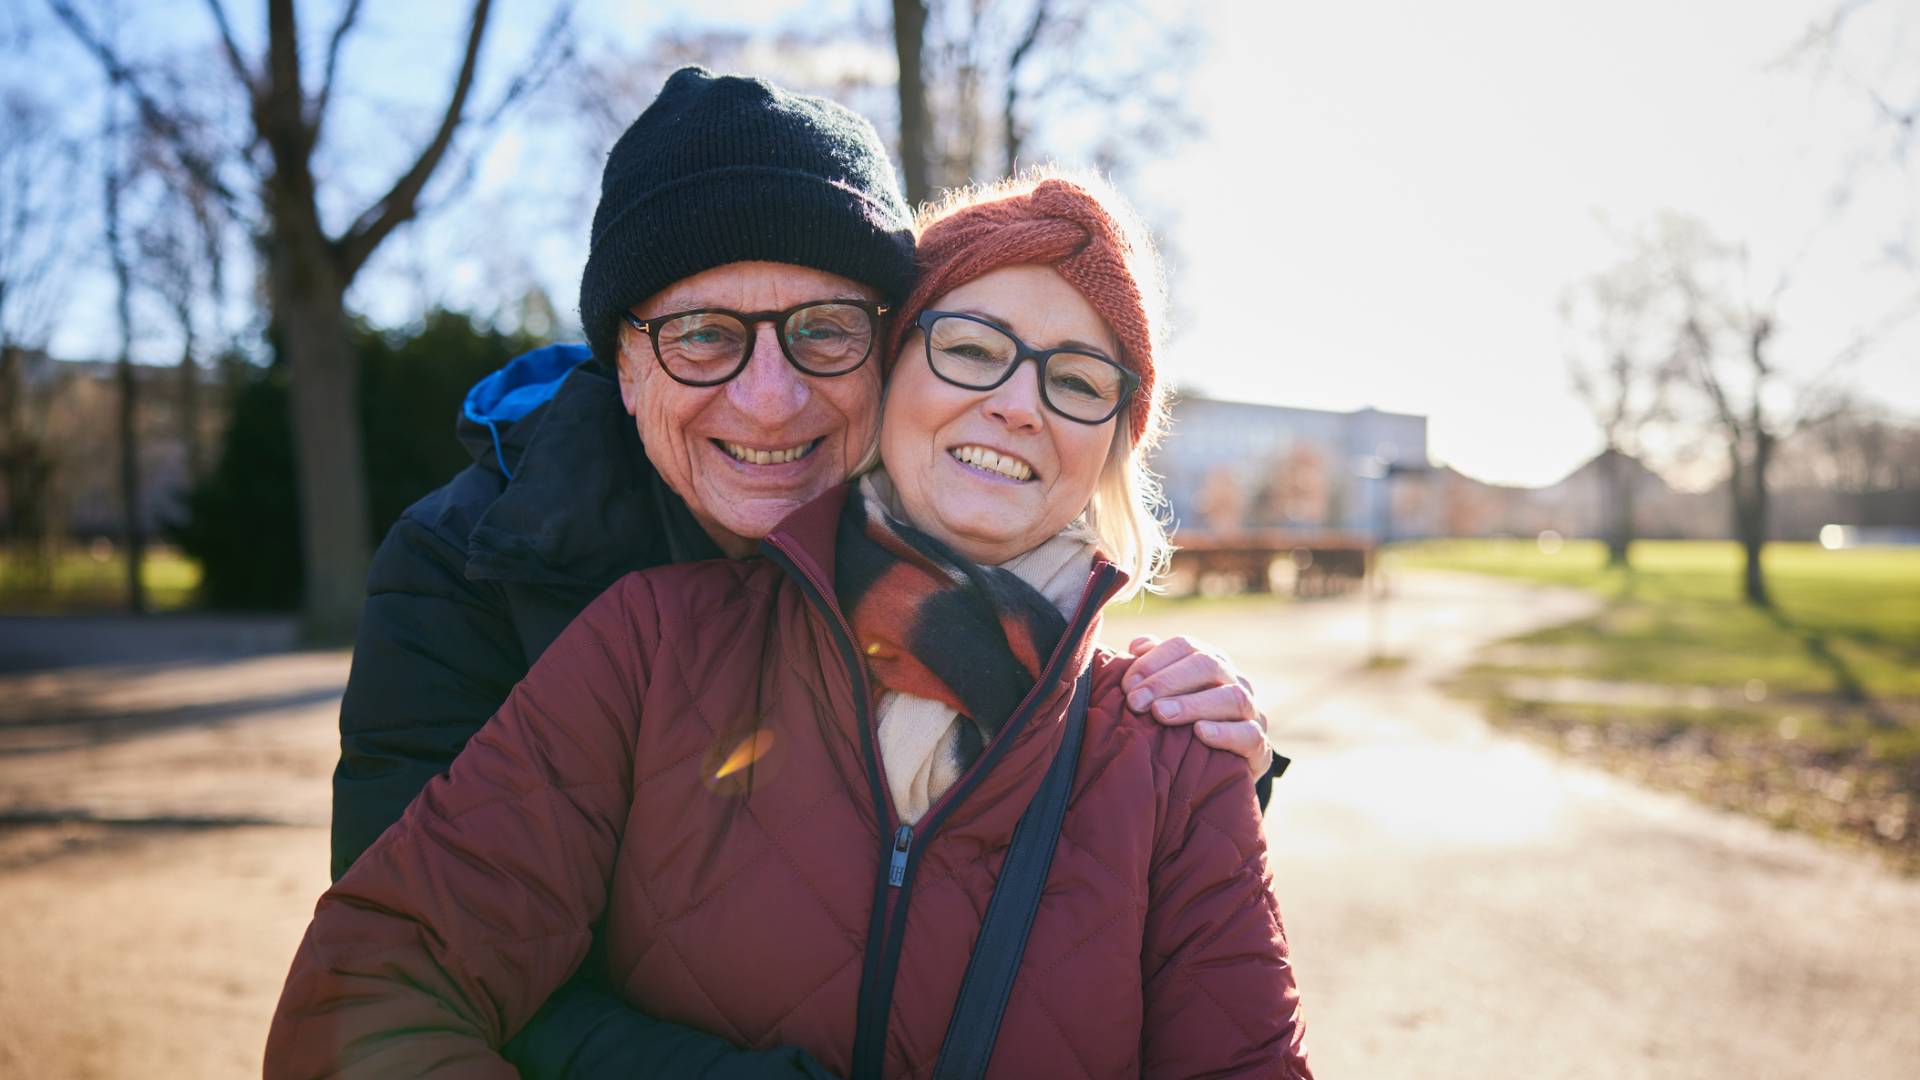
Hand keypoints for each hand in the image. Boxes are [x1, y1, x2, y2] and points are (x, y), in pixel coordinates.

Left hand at [1121, 635, 1271, 774]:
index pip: (1185, 646)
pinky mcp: (1260, 747)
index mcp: (1210, 662)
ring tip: (1161, 713)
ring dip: (1193, 704)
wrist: (1217, 772)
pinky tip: (1200, 733)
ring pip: (1231, 697)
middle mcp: (1234, 680)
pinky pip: (1250, 735)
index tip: (1126, 684)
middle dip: (1167, 681)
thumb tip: (1138, 646)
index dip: (1154, 660)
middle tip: (1136, 701)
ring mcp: (1251, 712)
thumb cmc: (1181, 726)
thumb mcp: (1165, 696)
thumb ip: (1152, 668)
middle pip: (1207, 665)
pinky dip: (1225, 733)